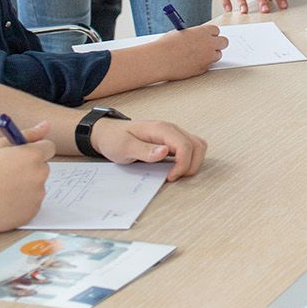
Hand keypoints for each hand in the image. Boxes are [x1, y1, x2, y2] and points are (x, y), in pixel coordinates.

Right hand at [0, 122, 53, 231]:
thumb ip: (27, 135)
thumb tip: (46, 125)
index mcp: (33, 155)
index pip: (49, 147)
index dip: (35, 150)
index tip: (24, 156)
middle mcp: (40, 174)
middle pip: (43, 167)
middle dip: (30, 169)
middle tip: (7, 174)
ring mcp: (37, 195)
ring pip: (37, 186)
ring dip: (26, 187)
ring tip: (2, 190)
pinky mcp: (32, 212)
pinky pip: (32, 203)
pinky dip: (22, 203)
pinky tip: (4, 202)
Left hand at [88, 116, 207, 182]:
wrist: (108, 134)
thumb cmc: (115, 139)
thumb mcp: (125, 147)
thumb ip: (145, 150)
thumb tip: (165, 152)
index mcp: (161, 129)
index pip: (186, 146)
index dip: (183, 164)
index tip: (170, 177)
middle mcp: (171, 130)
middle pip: (198, 145)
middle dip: (192, 164)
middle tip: (175, 177)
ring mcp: (173, 135)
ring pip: (198, 146)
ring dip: (193, 162)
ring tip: (177, 173)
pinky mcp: (172, 141)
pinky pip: (191, 148)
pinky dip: (189, 159)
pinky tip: (175, 168)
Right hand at [150, 24, 227, 78]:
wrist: (159, 60)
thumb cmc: (166, 45)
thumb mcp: (181, 34)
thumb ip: (193, 35)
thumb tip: (197, 37)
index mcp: (203, 32)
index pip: (216, 30)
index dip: (211, 34)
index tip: (207, 37)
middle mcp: (209, 43)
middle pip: (224, 42)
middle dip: (218, 44)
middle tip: (210, 46)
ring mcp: (208, 57)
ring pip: (217, 55)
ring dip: (210, 55)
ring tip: (196, 56)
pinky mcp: (203, 69)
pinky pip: (208, 66)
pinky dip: (202, 65)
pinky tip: (190, 63)